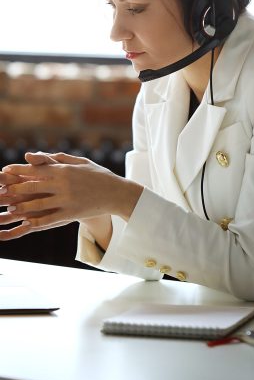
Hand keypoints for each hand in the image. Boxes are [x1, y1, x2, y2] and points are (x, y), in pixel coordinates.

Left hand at [0, 151, 142, 239]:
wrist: (116, 192)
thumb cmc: (96, 174)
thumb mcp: (79, 161)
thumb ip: (56, 158)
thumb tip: (33, 155)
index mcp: (64, 170)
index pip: (36, 169)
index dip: (18, 171)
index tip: (5, 172)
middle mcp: (64, 184)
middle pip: (34, 187)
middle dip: (15, 190)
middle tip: (2, 192)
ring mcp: (67, 200)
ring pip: (39, 205)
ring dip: (23, 208)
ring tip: (11, 209)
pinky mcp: (72, 213)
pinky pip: (51, 219)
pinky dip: (38, 222)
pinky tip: (28, 223)